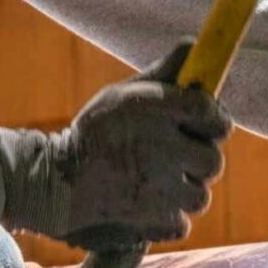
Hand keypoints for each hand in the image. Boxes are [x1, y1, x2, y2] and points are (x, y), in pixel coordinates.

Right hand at [0, 42, 230, 249]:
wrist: (54, 182)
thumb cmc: (95, 133)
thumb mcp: (122, 96)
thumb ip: (163, 75)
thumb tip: (193, 45)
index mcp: (156, 110)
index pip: (212, 113)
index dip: (214, 121)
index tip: (205, 126)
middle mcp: (164, 147)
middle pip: (212, 161)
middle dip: (197, 161)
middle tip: (173, 158)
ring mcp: (162, 187)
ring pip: (200, 196)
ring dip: (183, 192)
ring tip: (153, 183)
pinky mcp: (157, 219)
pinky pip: (181, 223)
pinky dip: (167, 219)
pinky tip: (145, 205)